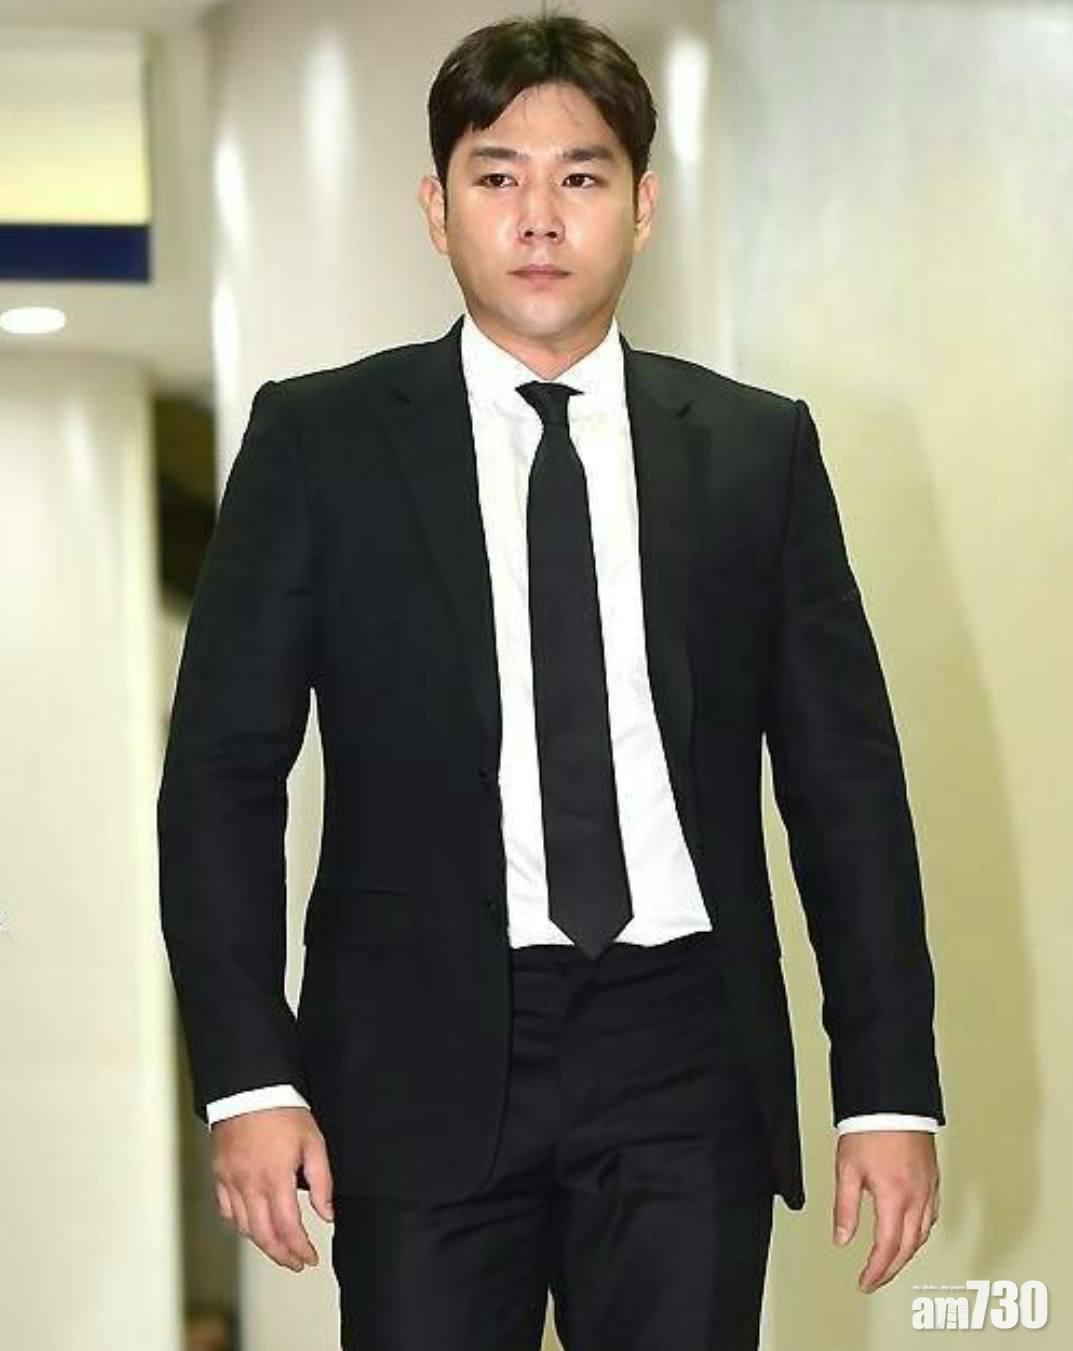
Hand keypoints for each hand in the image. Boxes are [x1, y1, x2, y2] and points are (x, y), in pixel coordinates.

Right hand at [211, 1106, 333, 1271]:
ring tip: (278, 1248)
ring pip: (243, 1227)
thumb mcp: (313, 1142)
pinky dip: (240, 1224)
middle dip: (281, 1256)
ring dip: (262, 1244)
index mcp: (275, 1178)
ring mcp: (231, 1181)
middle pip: (263, 1236)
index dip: (300, 1249)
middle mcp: (249, 1185)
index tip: (310, 1257)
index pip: (288, 1228)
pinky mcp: (219, 1175)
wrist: (250, 1089)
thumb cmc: (282, 1111)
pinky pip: (226, 1211)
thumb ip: (322, 1181)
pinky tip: (252, 1226)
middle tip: (295, 1262)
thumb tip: (327, 1213)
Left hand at [833, 1130, 939, 1292]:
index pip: (887, 1247)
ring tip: (890, 1262)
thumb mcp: (847, 1169)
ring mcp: (928, 1189)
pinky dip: (920, 1233)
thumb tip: (841, 1239)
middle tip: (876, 1279)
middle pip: (908, 1246)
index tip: (865, 1282)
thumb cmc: (869, 1128)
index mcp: (894, 1197)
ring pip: (923, 1234)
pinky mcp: (933, 1179)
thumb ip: (845, 1208)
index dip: (876, 1271)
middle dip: (891, 1268)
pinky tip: (912, 1233)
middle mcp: (916, 1197)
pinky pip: (931, 1216)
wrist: (892, 1101)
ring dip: (907, 1253)